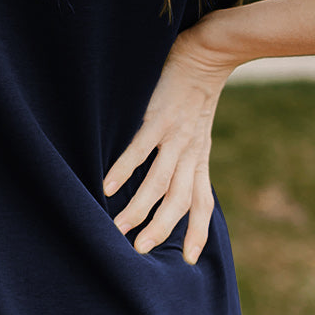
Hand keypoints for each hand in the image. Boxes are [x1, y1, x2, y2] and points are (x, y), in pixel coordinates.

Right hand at [102, 22, 240, 263]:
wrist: (207, 54)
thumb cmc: (196, 96)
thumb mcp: (198, 133)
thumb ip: (186, 160)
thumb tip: (167, 187)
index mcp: (199, 159)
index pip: (201, 203)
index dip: (197, 232)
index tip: (187, 260)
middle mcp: (191, 153)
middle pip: (178, 201)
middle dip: (160, 229)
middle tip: (139, 251)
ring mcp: (175, 136)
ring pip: (159, 182)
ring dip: (139, 208)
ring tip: (119, 229)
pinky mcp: (159, 118)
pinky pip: (141, 150)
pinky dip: (124, 170)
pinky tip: (108, 187)